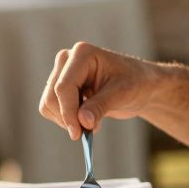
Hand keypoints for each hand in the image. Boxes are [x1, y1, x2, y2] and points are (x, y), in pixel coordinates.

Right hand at [39, 41, 159, 139]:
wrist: (140, 85)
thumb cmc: (135, 83)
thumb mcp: (122, 94)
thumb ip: (101, 106)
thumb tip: (82, 122)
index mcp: (82, 54)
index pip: (64, 86)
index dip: (68, 112)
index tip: (78, 133)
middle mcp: (67, 60)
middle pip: (52, 97)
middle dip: (68, 118)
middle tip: (87, 132)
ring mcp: (62, 74)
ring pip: (48, 105)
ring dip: (68, 121)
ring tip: (93, 123)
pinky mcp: (60, 88)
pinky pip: (52, 110)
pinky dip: (67, 120)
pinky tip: (87, 119)